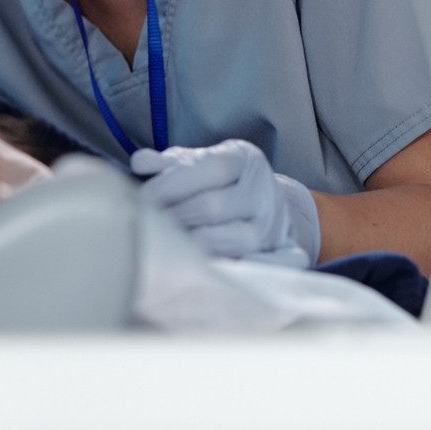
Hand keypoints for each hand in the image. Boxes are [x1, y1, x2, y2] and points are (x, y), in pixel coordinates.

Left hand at [130, 139, 319, 266]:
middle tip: (150, 228)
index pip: (211, 169)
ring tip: (173, 248)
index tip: (144, 199)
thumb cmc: (219, 184)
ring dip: (199, 247)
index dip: (172, 185)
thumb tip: (141, 163)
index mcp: (244, 159)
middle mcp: (264, 190)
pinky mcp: (289, 252)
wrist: (268, 204)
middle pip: (216, 207)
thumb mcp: (196, 163)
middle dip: (176, 218)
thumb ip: (169, 163)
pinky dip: (245, 269)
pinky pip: (274, 266)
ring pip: (238, 240)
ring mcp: (277, 223)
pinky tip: (213, 270)